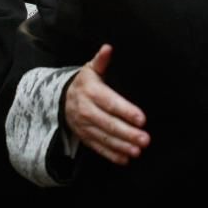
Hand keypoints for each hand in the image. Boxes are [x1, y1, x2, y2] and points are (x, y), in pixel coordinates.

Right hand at [65, 44, 149, 165]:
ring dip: (122, 146)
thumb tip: (108, 48)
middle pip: (108, 123)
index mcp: (90, 91)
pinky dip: (111, 155)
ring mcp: (84, 126)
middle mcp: (86, 110)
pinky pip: (98, 147)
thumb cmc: (85, 82)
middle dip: (127, 133)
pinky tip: (125, 159)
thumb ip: (101, 60)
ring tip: (138, 151)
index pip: (110, 103)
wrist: (61, 99)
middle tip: (145, 139)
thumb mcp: (90, 69)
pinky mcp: (85, 137)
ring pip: (104, 138)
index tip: (142, 119)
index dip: (126, 111)